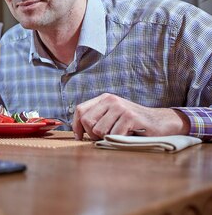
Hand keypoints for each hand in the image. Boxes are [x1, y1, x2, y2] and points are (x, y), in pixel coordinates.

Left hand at [72, 93, 190, 139]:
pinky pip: (113, 135)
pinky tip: (128, 135)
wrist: (162, 122)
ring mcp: (121, 108)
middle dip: (92, 134)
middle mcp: (111, 100)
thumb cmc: (134, 123)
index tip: (79, 137)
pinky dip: (119, 140)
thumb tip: (78, 131)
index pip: (80, 110)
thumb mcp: (113, 116)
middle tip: (104, 137)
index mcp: (104, 99)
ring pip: (99, 130)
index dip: (76, 125)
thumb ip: (98, 118)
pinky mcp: (130, 117)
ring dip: (107, 138)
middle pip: (87, 121)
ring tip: (118, 135)